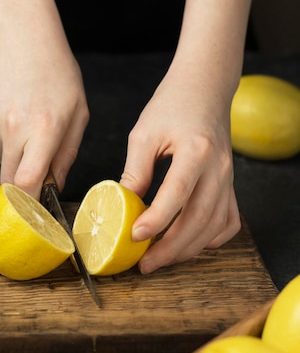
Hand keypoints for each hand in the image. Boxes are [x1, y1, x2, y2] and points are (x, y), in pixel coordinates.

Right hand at [0, 19, 88, 199]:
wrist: (22, 35)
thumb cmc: (57, 72)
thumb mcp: (77, 113)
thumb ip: (67, 154)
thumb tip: (55, 185)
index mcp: (43, 128)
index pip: (28, 181)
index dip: (30, 204)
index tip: (36, 214)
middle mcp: (13, 128)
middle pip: (9, 180)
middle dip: (23, 185)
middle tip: (38, 172)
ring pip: (2, 159)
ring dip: (16, 155)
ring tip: (28, 123)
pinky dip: (3, 137)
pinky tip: (13, 112)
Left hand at [120, 64, 240, 273]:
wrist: (204, 89)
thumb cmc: (172, 106)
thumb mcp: (144, 134)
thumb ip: (135, 171)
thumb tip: (122, 206)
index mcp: (195, 151)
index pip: (177, 194)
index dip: (157, 220)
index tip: (135, 236)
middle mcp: (219, 168)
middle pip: (198, 219)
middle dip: (170, 248)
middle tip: (145, 264)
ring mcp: (228, 179)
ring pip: (214, 227)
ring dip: (187, 249)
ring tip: (160, 259)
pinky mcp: (230, 185)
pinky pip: (228, 221)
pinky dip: (211, 239)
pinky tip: (191, 243)